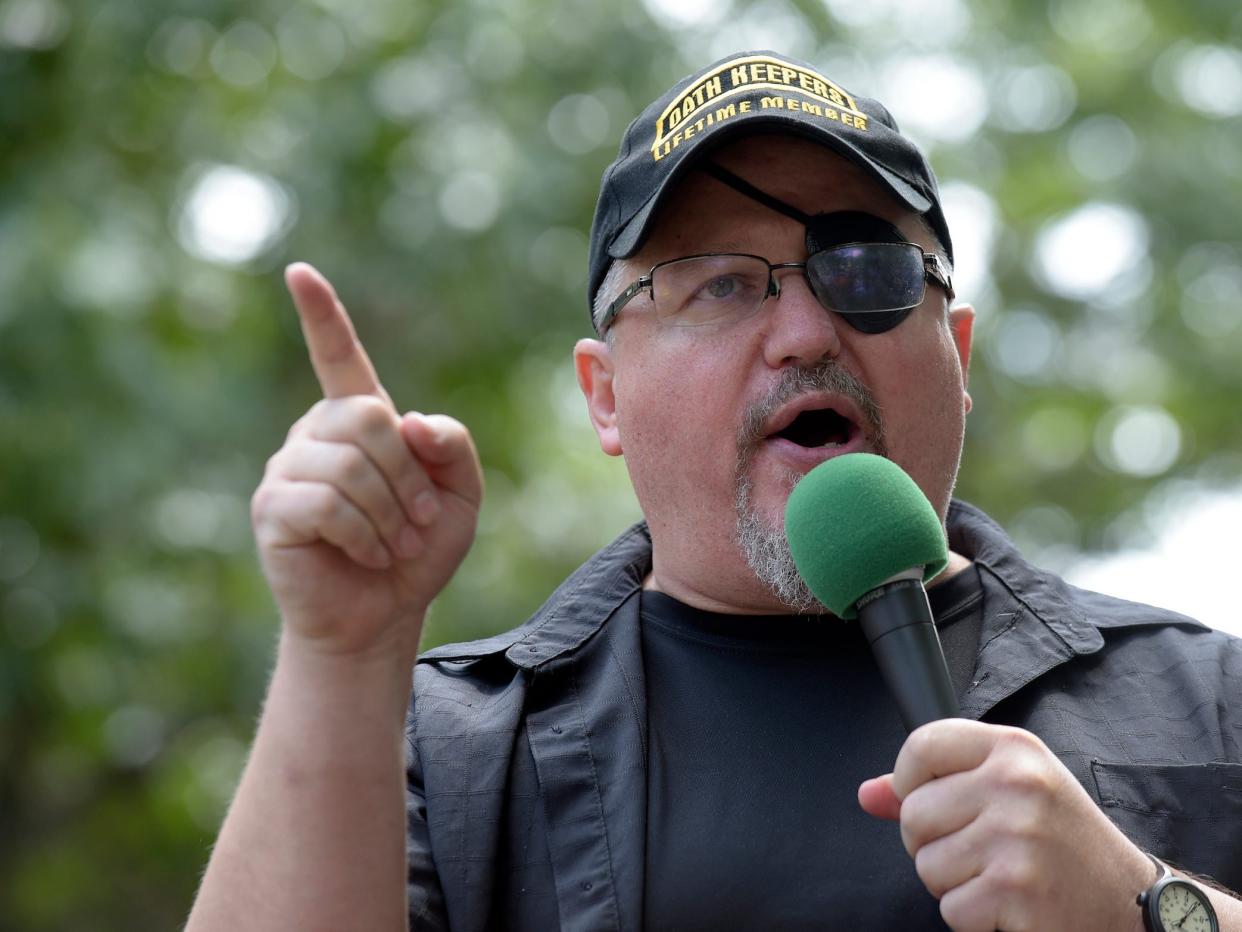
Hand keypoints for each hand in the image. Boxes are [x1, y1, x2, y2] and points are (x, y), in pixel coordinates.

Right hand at [250, 263, 482, 659]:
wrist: (384, 613)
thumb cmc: (419, 550)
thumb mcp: (461, 493)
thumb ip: (451, 444)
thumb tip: (404, 418)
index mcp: (361, 419)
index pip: (338, 356)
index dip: (321, 315)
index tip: (299, 271)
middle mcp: (317, 433)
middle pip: (368, 417)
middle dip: (408, 475)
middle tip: (418, 521)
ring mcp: (289, 468)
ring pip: (348, 464)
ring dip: (389, 514)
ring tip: (394, 545)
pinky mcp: (273, 508)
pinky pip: (324, 502)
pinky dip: (363, 534)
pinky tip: (367, 554)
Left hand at [858, 720, 1150, 931]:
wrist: (1131, 905)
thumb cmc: (1062, 844)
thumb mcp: (1010, 793)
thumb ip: (936, 785)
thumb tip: (868, 794)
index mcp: (1014, 749)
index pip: (921, 744)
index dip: (909, 780)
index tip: (932, 800)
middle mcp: (1017, 783)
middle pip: (913, 813)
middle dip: (932, 844)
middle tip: (981, 853)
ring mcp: (1018, 836)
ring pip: (926, 864)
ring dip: (955, 884)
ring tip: (1001, 878)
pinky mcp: (1017, 889)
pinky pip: (951, 908)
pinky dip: (973, 918)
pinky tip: (1011, 906)